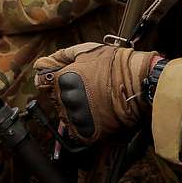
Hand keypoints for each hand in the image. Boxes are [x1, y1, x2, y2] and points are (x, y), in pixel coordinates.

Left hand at [33, 43, 158, 143]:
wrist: (141, 82)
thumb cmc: (117, 64)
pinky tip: (100, 112)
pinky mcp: (88, 132)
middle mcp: (66, 100)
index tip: (81, 79)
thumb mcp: (87, 50)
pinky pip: (79, 131)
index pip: (49, 85)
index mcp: (62, 80)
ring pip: (69, 116)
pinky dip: (87, 124)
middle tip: (94, 89)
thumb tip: (40, 64)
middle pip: (59, 101)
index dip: (65, 81)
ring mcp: (77, 117)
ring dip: (80, 110)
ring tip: (99, 100)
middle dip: (72, 95)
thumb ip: (60, 56)